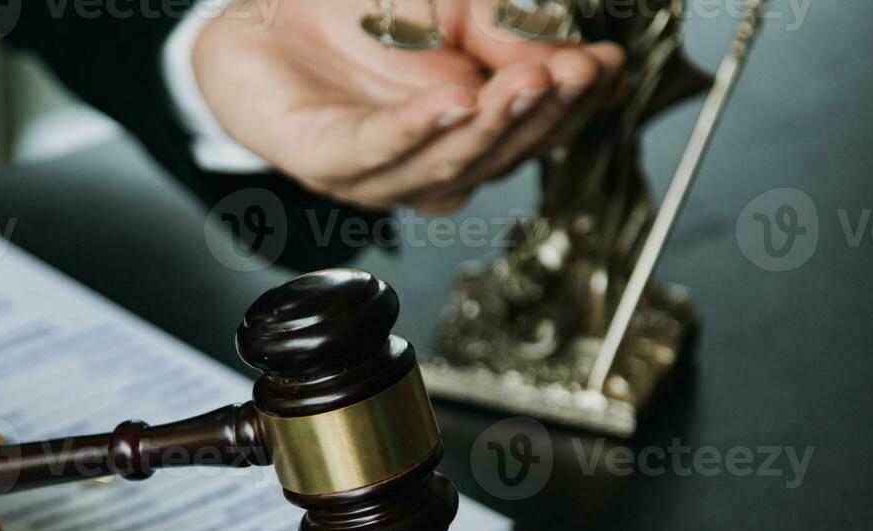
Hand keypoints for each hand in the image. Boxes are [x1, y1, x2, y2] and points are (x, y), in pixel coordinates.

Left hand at [193, 0, 623, 211]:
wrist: (264, 8)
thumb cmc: (357, 11)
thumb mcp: (452, 2)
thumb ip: (501, 25)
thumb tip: (565, 56)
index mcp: (467, 131)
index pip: (533, 130)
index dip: (574, 103)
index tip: (607, 64)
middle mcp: (426, 162)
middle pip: (497, 153)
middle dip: (542, 111)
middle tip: (576, 70)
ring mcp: (375, 172)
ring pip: (445, 163)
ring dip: (491, 124)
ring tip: (528, 78)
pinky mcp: (321, 159)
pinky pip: (375, 151)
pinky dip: (416, 128)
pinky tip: (452, 101)